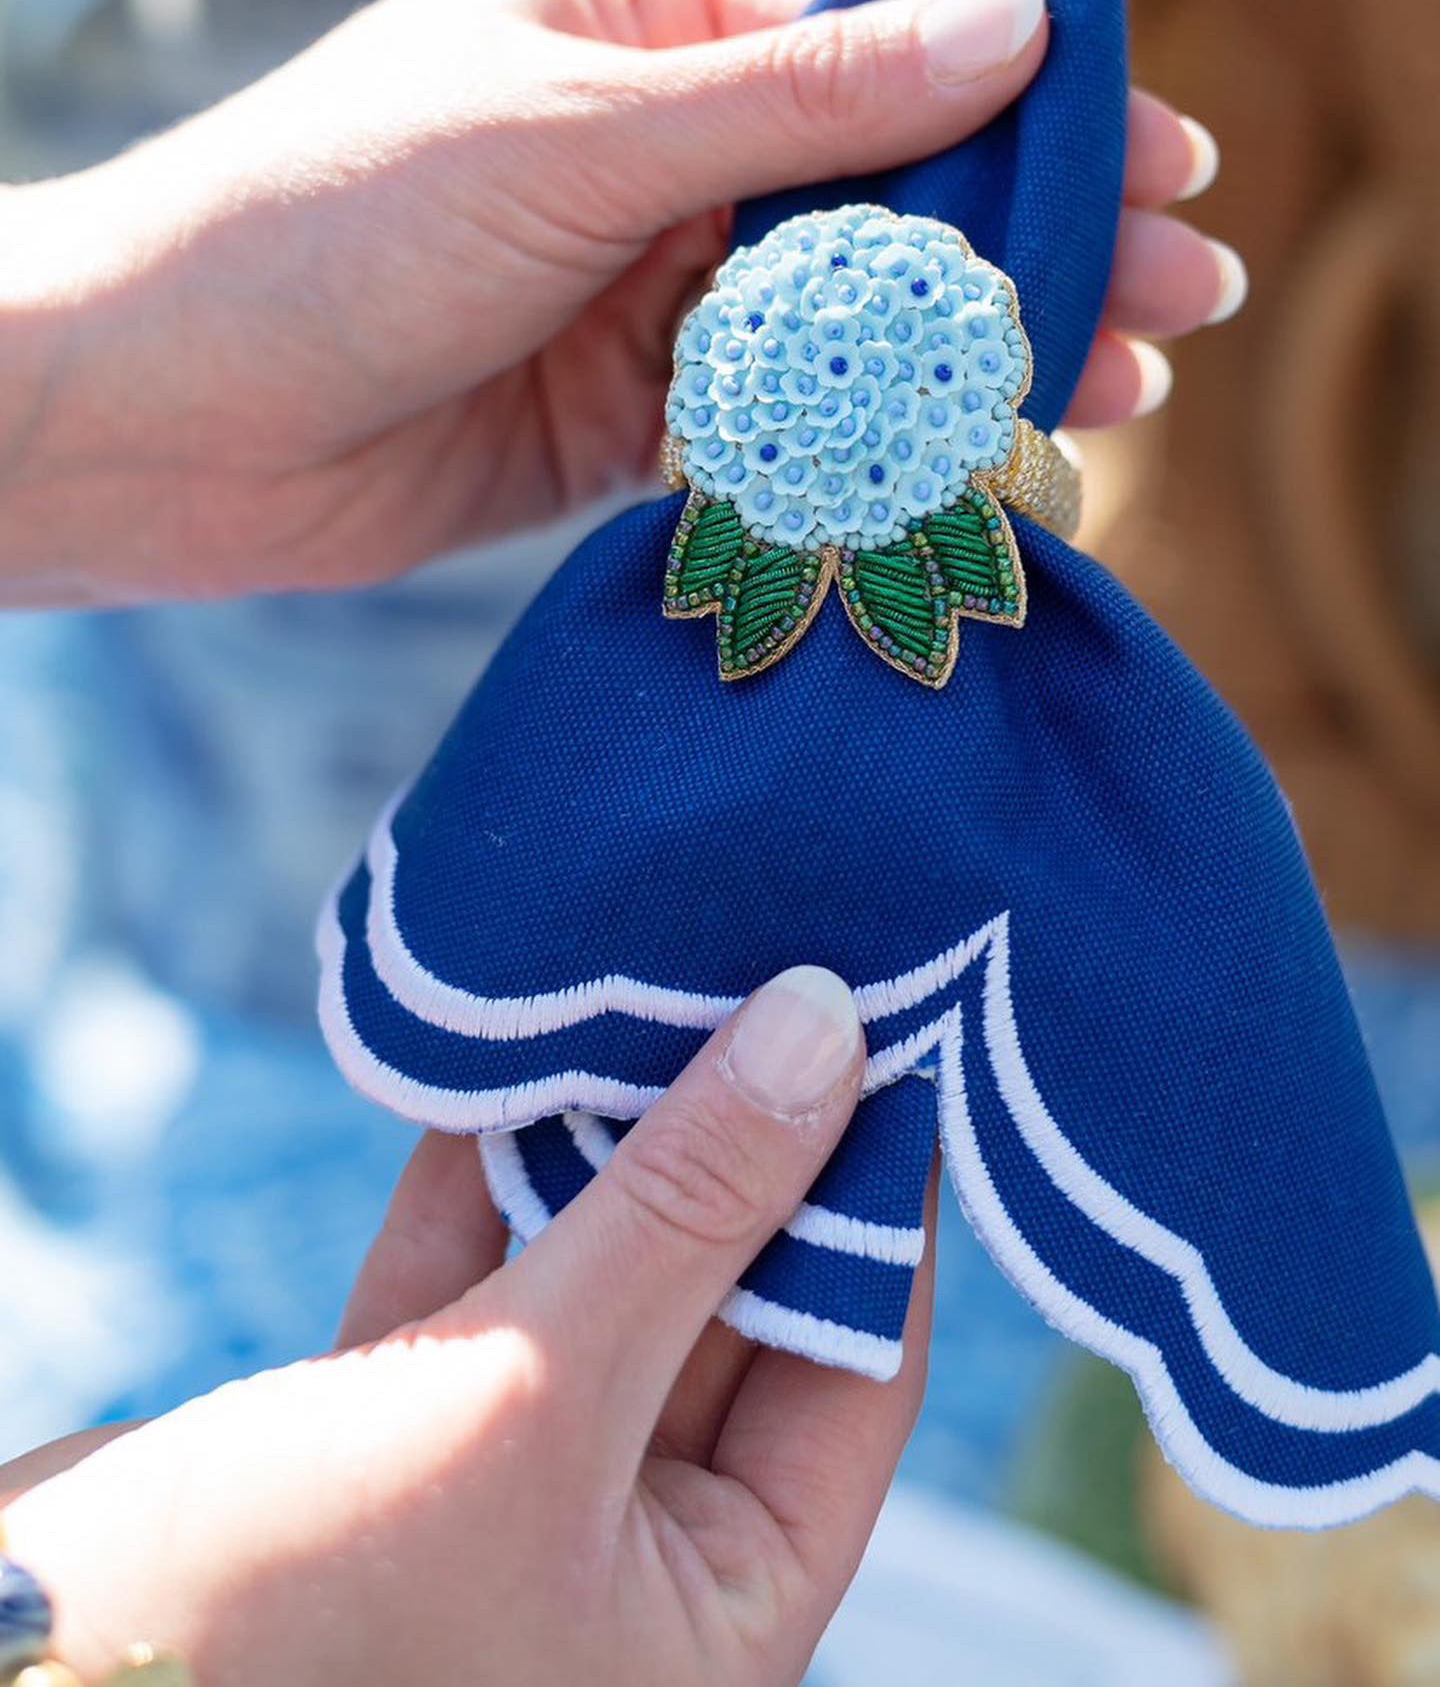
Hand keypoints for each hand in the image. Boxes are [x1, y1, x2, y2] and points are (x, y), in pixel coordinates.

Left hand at [0, 0, 1234, 606]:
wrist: (153, 423)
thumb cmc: (329, 224)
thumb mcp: (580, 133)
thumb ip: (802, 102)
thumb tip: (1015, 19)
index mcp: (638, 24)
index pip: (875, 52)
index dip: (1027, 105)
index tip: (1163, 154)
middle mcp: (653, 151)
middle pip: (885, 194)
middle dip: (1031, 241)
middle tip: (1183, 292)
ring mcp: (641, 291)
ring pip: (847, 321)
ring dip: (974, 355)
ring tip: (1124, 386)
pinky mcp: (622, 422)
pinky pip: (778, 428)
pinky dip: (872, 447)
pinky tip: (979, 463)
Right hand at [3, 966, 924, 1685]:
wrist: (26, 1669)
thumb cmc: (304, 1605)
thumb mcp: (533, 1392)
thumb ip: (686, 1209)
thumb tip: (826, 1031)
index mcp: (716, 1621)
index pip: (854, 1372)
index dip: (873, 1198)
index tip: (887, 1035)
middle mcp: (628, 1565)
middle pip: (726, 1311)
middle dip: (739, 1148)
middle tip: (777, 973)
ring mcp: (504, 1495)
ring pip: (595, 1282)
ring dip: (609, 1144)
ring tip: (653, 982)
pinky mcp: (387, 1438)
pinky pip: (472, 1282)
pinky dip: (485, 1178)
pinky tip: (506, 1059)